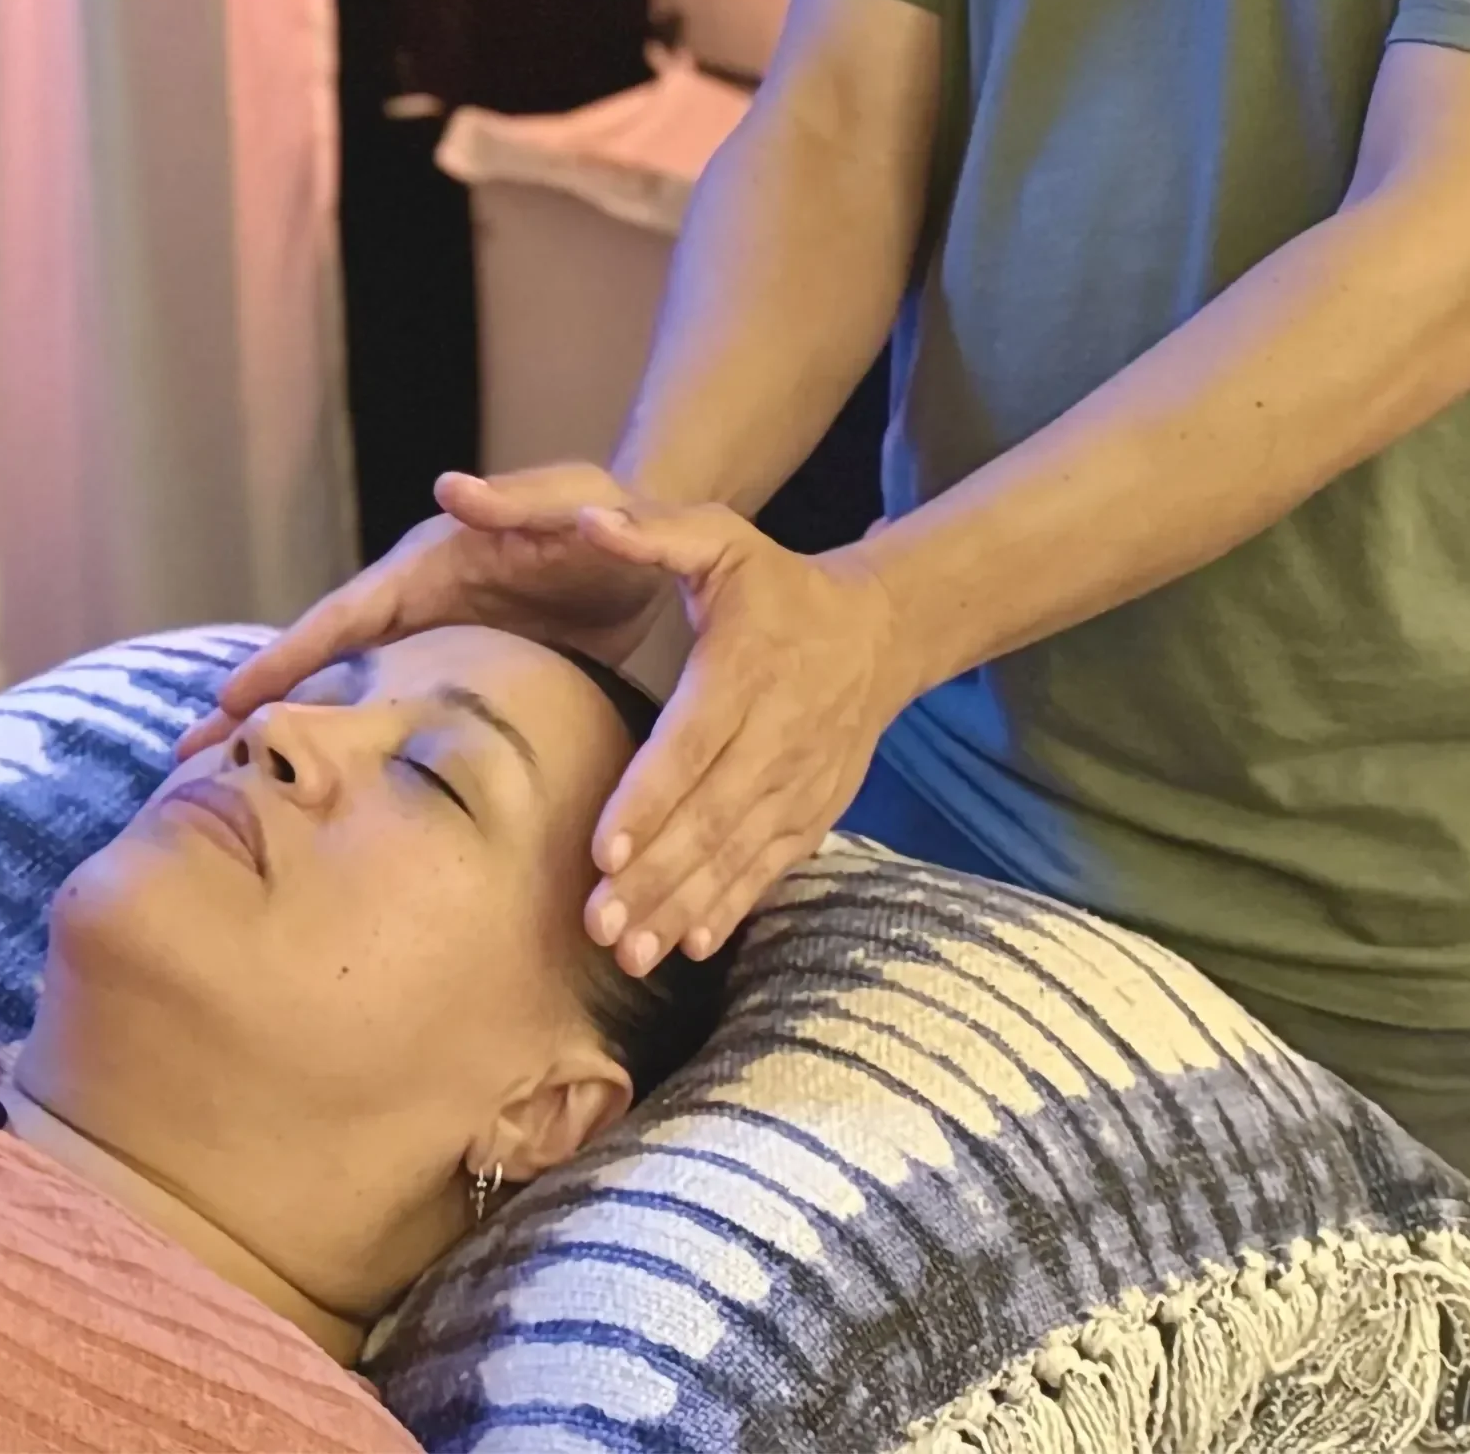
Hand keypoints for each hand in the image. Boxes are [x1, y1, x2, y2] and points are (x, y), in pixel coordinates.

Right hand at [177, 464, 667, 757]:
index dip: (281, 661)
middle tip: (185, 761)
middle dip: (251, 707)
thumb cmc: (603, 513)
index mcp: (423, 573)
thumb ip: (515, 500)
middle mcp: (409, 610)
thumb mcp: (567, 498)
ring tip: (224, 783)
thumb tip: (445, 489)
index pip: (337, 622)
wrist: (641, 543)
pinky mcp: (457, 676)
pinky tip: (329, 789)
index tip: (226, 704)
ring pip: (344, 694)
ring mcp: (427, 645)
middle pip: (316, 664)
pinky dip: (351, 744)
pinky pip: (391, 714)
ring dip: (287, 730)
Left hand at [574, 502, 911, 974]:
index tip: (603, 847)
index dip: (650, 798)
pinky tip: (689, 943)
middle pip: (710, 815)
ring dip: (682, 905)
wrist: (878, 633)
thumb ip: (655, 530)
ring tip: (628, 950)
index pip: (693, 743)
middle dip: (653, 875)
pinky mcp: (814, 812)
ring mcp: (802, 782)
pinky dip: (731, 906)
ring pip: (737, 854)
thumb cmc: (776, 585)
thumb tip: (592, 519)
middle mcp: (779, 734)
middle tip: (596, 922)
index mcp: (747, 670)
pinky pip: (770, 867)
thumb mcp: (722, 537)